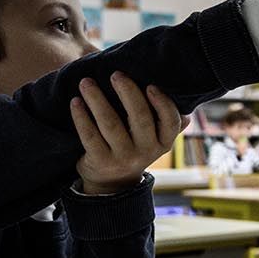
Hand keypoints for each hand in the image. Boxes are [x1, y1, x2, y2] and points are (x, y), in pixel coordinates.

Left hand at [70, 72, 183, 194]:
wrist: (112, 183)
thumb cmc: (134, 147)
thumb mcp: (153, 139)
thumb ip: (167, 122)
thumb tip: (183, 105)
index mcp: (163, 142)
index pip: (170, 122)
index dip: (162, 104)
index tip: (150, 85)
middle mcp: (146, 151)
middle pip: (140, 118)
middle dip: (128, 93)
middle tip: (115, 75)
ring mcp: (123, 158)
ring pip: (111, 124)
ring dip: (97, 100)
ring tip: (86, 82)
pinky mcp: (101, 162)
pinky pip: (90, 136)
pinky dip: (81, 117)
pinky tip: (75, 102)